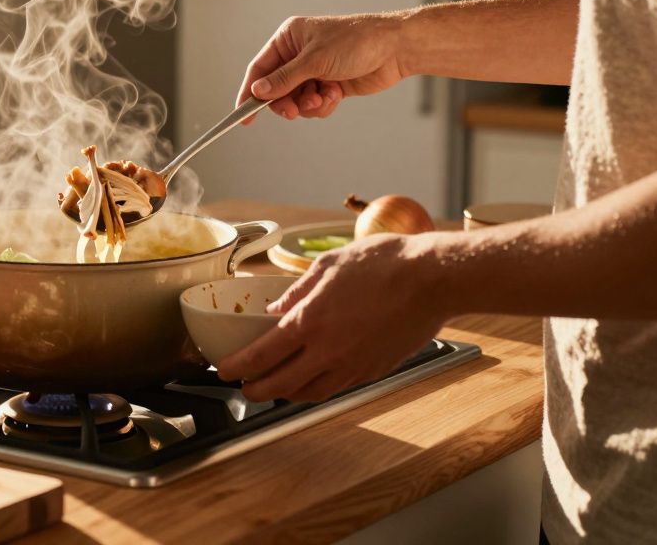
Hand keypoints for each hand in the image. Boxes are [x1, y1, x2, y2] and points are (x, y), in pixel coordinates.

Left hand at [216, 233, 448, 402]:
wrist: (432, 279)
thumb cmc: (384, 263)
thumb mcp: (329, 265)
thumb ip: (297, 291)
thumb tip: (275, 308)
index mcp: (310, 322)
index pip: (262, 355)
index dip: (237, 367)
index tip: (224, 370)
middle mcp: (329, 351)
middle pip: (280, 384)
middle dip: (255, 390)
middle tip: (244, 389)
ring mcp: (353, 365)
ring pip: (311, 392)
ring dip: (287, 393)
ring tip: (276, 387)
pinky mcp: (374, 370)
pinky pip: (338, 386)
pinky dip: (318, 387)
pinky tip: (315, 378)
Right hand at [237, 14, 409, 122]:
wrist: (395, 49)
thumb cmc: (356, 42)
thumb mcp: (315, 60)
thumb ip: (284, 79)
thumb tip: (258, 91)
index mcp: (289, 38)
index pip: (259, 68)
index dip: (249, 92)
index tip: (242, 115)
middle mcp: (298, 55)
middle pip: (276, 89)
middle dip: (285, 102)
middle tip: (293, 112)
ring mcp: (314, 71)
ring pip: (296, 100)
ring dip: (308, 104)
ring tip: (324, 97)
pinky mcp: (329, 85)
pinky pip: (314, 105)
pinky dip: (323, 105)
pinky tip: (336, 94)